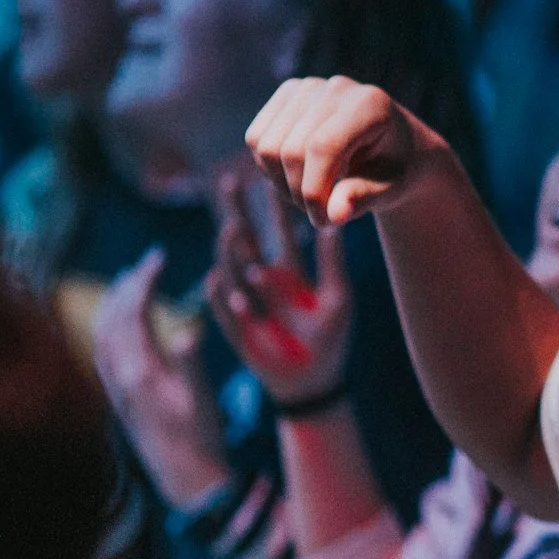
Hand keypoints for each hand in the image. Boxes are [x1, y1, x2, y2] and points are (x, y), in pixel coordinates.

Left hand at [92, 246, 230, 508]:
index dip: (144, 281)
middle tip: (146, 263)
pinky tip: (118, 326)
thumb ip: (190, 361)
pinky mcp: (117, 400)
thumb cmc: (201, 439)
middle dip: (127, 286)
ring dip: (112, 304)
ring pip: (101, 335)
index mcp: (140, 372)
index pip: (134, 313)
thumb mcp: (202, 398)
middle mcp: (120, 378)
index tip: (159, 257)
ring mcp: (115, 390)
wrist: (185, 482)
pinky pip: (102, 353)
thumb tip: (187, 329)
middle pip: (112, 319)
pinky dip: (108, 328)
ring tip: (127, 283)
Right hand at [206, 170, 352, 403]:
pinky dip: (222, 298)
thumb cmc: (330, 339)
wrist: (315, 382)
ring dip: (232, 251)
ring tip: (235, 228)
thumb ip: (334, 263)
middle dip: (238, 211)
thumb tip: (336, 222)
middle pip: (246, 241)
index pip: (277, 232)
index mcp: (288, 271)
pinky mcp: (238, 331)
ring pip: (232, 270)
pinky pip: (225, 313)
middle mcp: (262, 282)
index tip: (265, 176)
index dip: (271, 207)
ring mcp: (247, 304)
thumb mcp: (338, 299)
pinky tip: (221, 281)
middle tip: (231, 181)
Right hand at [247, 76, 440, 225]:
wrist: (393, 145)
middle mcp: (337, 87)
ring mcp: (308, 86)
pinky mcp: (287, 94)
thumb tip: (334, 214)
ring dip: (284, 183)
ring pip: (266, 146)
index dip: (314, 191)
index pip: (323, 147)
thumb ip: (363, 199)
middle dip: (301, 193)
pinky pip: (256, 139)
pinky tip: (299, 175)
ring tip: (313, 193)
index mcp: (370, 105)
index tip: (324, 222)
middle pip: (291, 150)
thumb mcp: (389, 190)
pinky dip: (270, 168)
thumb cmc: (392, 170)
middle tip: (323, 213)